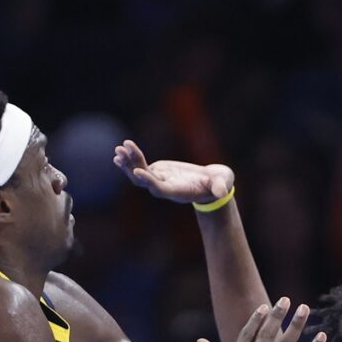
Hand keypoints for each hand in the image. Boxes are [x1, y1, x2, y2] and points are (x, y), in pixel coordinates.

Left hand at [114, 139, 232, 207]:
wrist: (213, 184)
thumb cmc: (220, 183)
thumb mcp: (223, 183)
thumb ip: (221, 187)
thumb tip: (222, 192)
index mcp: (179, 192)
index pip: (160, 189)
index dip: (149, 181)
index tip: (137, 172)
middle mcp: (165, 188)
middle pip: (144, 181)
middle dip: (132, 167)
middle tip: (122, 152)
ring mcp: (160, 180)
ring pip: (138, 174)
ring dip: (128, 162)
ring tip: (119, 149)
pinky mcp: (159, 172)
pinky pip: (140, 167)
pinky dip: (130, 159)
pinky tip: (121, 151)